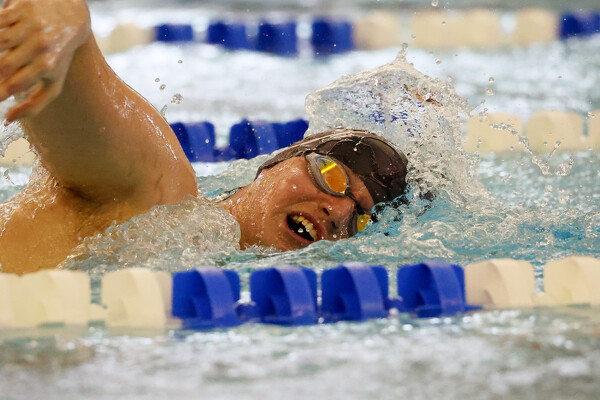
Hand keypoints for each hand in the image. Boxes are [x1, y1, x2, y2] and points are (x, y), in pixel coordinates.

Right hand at [0, 0, 90, 121]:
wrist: (71, 18)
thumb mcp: (54, 82)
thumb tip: (8, 119)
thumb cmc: (58, 56)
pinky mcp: (21, 8)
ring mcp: (31, 26)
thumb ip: (34, 104)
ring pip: (0, 41)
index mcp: (47, 66)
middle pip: (5, 64)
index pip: (15, 84)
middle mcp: (41, 45)